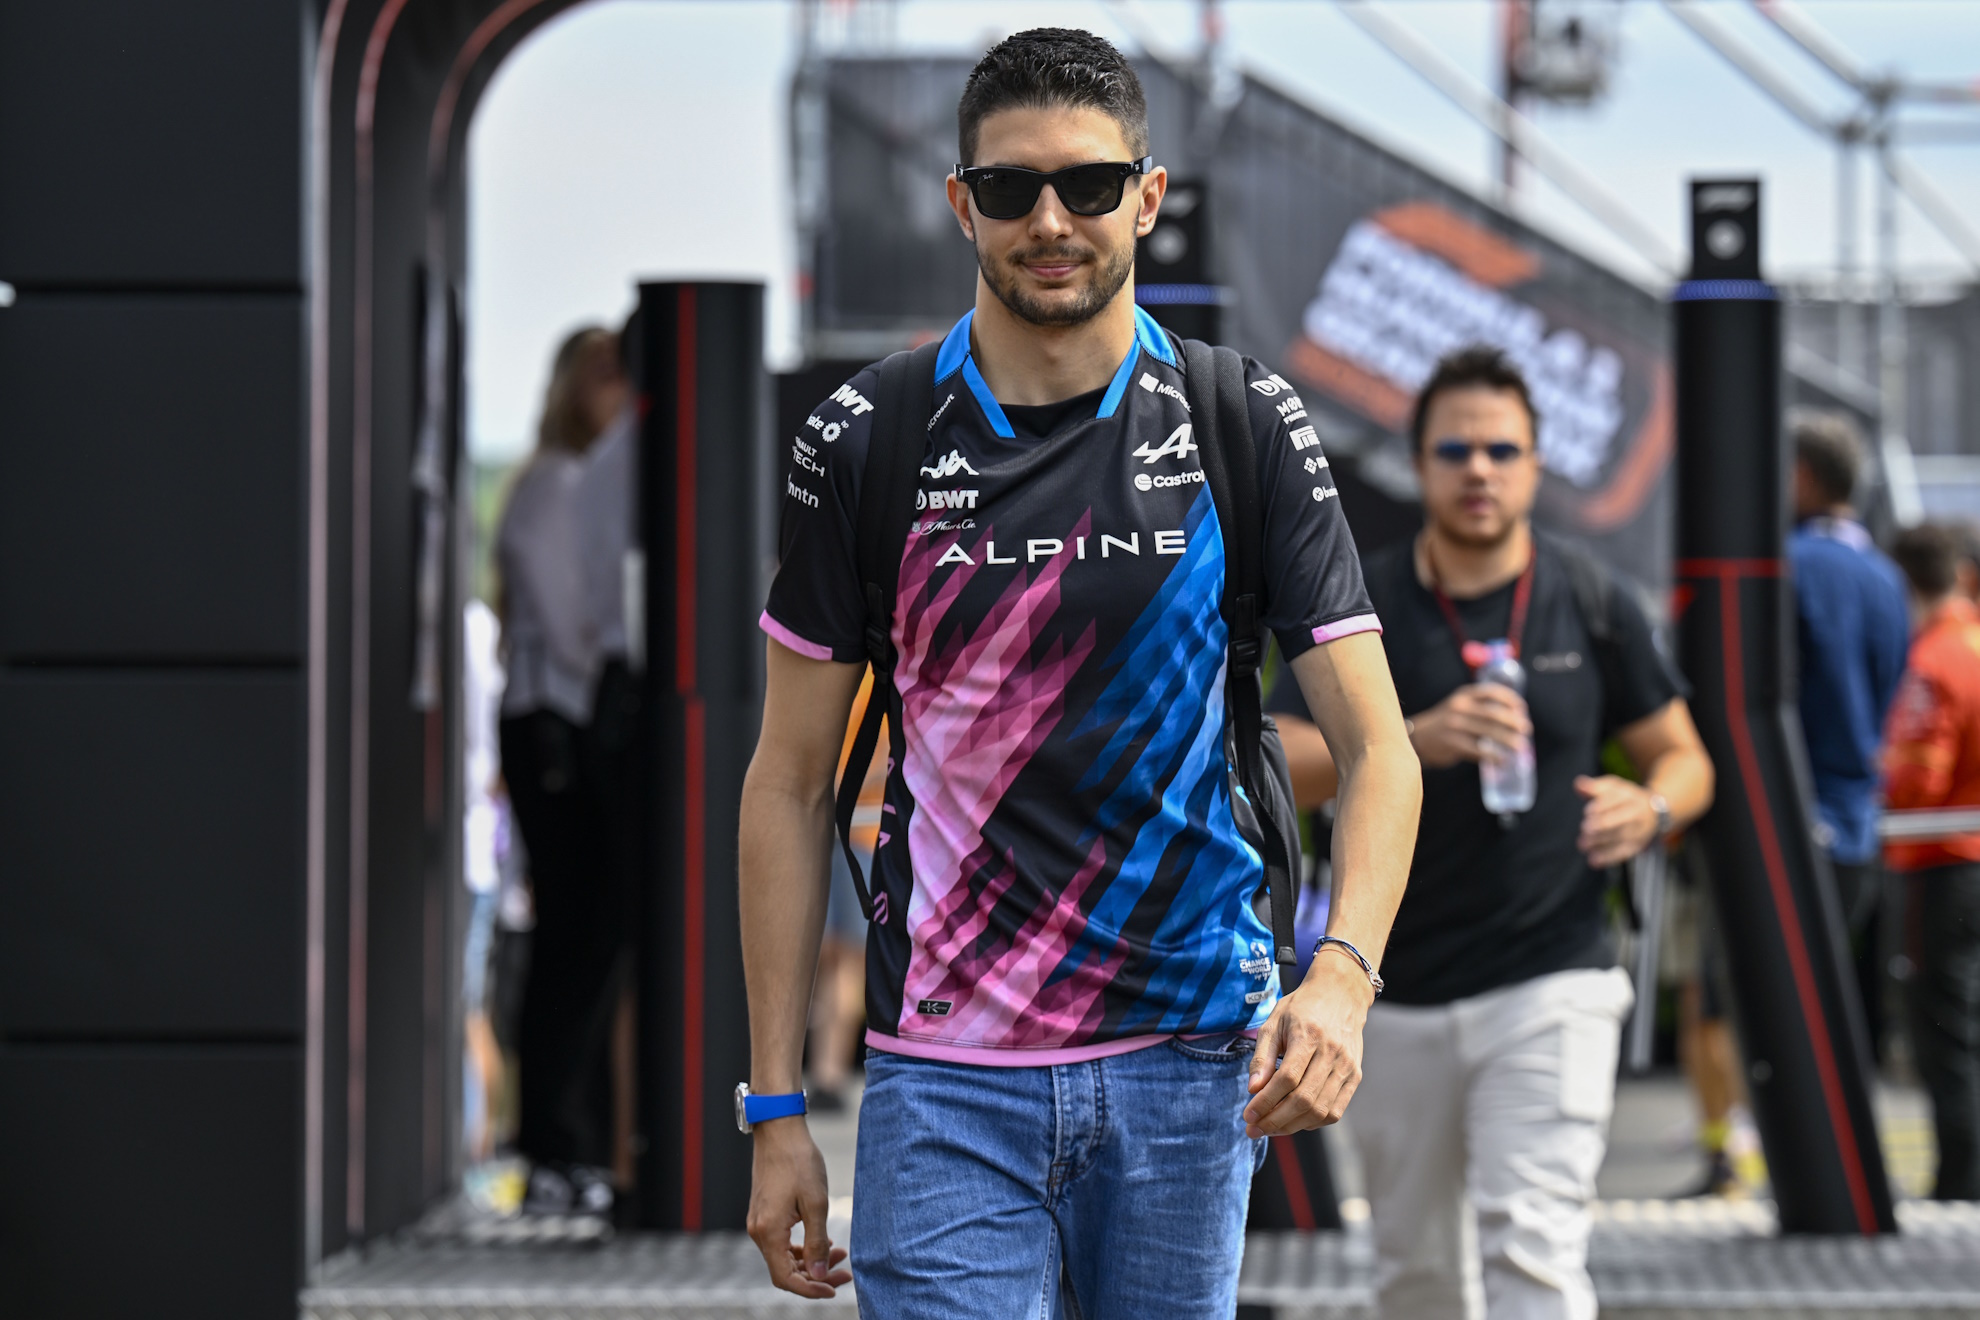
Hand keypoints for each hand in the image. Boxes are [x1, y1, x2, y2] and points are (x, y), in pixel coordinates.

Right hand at [745, 1118, 851, 1297]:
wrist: (780, 1130)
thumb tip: (819, 1275)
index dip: (811, 1289)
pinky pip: (780, 1242)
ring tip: (840, 1254)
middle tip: (845, 1273)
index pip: (785, 1278)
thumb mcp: (816, 1203)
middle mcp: (758, 1231)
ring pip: (783, 1257)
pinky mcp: (764, 1213)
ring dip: (810, 1262)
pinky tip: (823, 1240)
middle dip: (815, 1276)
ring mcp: (758, 1222)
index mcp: (768, 1232)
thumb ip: (817, 1243)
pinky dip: (801, 1247)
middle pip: (784, 1271)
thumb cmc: (799, 1161)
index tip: (835, 1288)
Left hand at [1242, 950, 1373, 1137]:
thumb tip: (1253, 1089)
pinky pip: (1335, 1111)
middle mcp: (1332, 1053)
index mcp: (1308, 1035)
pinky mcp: (1355, 1076)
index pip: (1287, 1079)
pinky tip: (1294, 1121)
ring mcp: (1347, 1066)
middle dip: (1275, 1121)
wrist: (1341, 994)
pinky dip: (1313, 1122)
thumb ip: (1262, 1056)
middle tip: (1253, 1129)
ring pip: (1320, 1110)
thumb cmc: (1301, 1008)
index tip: (1248, 1115)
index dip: (1266, 1102)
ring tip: (1270, 1128)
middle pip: (1303, 1099)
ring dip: (1292, 1126)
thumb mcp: (1273, 1023)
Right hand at [1409, 685, 1531, 769]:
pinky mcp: (1452, 743)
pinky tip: (1502, 761)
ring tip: (1521, 747)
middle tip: (1526, 729)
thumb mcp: (1458, 706)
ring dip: (1507, 740)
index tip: (1522, 708)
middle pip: (1492, 713)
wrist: (1418, 737)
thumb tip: (1513, 719)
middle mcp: (1459, 707)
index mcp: (1464, 696)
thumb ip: (1479, 708)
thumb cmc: (1445, 723)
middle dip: (1512, 721)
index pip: (1490, 692)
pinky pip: (1477, 750)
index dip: (1509, 698)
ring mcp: (1455, 725)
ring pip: (1488, 732)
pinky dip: (1493, 756)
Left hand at [1575, 774, 1659, 867]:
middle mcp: (1637, 814)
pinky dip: (1608, 858)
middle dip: (1602, 824)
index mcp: (1631, 797)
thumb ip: (1594, 787)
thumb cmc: (1624, 798)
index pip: (1616, 800)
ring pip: (1621, 838)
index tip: (1587, 811)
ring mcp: (1638, 832)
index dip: (1601, 806)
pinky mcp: (1636, 846)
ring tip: (1582, 845)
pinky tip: (1592, 861)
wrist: (1654, 812)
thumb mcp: (1612, 788)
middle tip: (1584, 828)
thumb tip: (1578, 784)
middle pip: (1620, 819)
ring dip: (1601, 842)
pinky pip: (1623, 853)